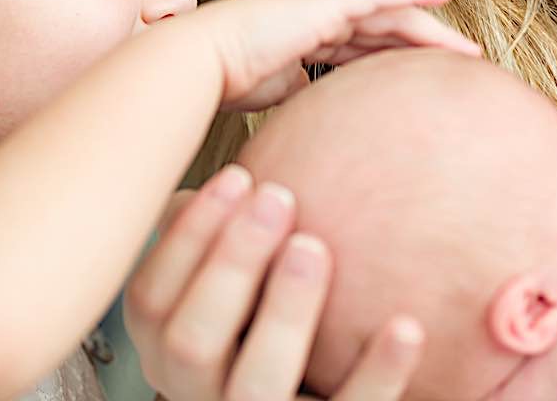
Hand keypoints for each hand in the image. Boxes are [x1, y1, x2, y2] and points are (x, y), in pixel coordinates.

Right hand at [126, 166, 424, 400]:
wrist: (303, 395)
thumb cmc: (259, 320)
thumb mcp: (225, 285)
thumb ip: (215, 240)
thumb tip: (213, 177)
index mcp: (166, 350)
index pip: (149, 299)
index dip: (188, 235)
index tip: (238, 176)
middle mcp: (195, 395)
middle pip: (191, 339)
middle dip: (231, 263)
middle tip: (278, 197)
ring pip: (256, 383)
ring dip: (284, 311)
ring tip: (314, 247)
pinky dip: (378, 372)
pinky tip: (406, 324)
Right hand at [187, 0, 479, 110]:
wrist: (202, 64)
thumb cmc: (227, 81)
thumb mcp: (277, 93)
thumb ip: (303, 93)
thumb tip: (323, 109)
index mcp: (306, 35)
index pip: (360, 45)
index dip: (393, 57)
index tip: (421, 75)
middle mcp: (318, 13)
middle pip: (383, 28)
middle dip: (422, 45)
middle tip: (461, 63)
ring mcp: (322, 3)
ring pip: (390, 14)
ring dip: (431, 31)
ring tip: (467, 50)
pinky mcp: (325, 2)